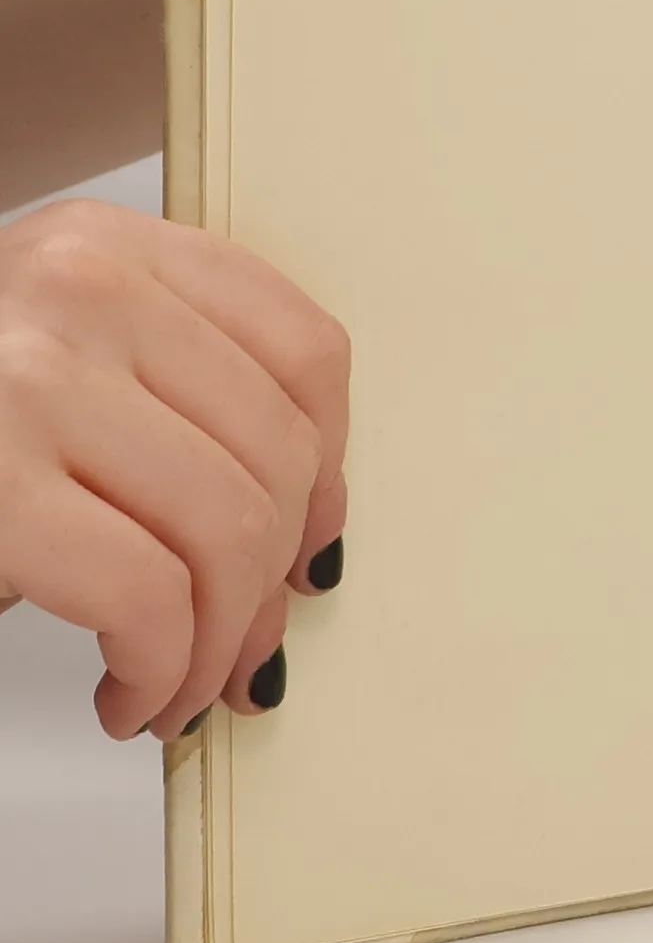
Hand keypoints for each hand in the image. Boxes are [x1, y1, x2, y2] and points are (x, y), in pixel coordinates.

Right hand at [0, 201, 348, 740]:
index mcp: (104, 248)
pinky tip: (130, 694)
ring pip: (230, 533)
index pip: (306, 349)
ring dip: (220, 646)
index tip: (309, 544)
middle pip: (281, 455)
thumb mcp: (50, 365)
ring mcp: (25, 381)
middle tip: (238, 654)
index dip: (331, 471)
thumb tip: (313, 535)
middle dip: (273, 586)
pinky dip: (161, 671)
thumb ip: (172, 400)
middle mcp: (73, 290)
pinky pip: (147, 596)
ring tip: (179, 686)